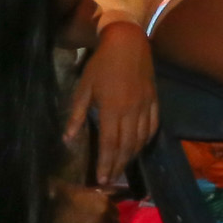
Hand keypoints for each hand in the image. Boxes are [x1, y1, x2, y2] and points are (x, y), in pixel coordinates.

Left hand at [66, 21, 156, 185]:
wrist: (127, 42)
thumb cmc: (101, 64)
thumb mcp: (83, 87)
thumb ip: (77, 114)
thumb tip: (68, 138)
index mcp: (112, 108)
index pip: (109, 143)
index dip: (105, 163)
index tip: (101, 179)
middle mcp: (131, 111)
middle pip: (126, 145)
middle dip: (118, 165)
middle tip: (111, 180)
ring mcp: (146, 106)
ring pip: (141, 138)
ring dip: (132, 155)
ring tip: (122, 167)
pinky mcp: (155, 100)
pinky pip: (153, 125)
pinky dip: (147, 139)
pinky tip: (140, 146)